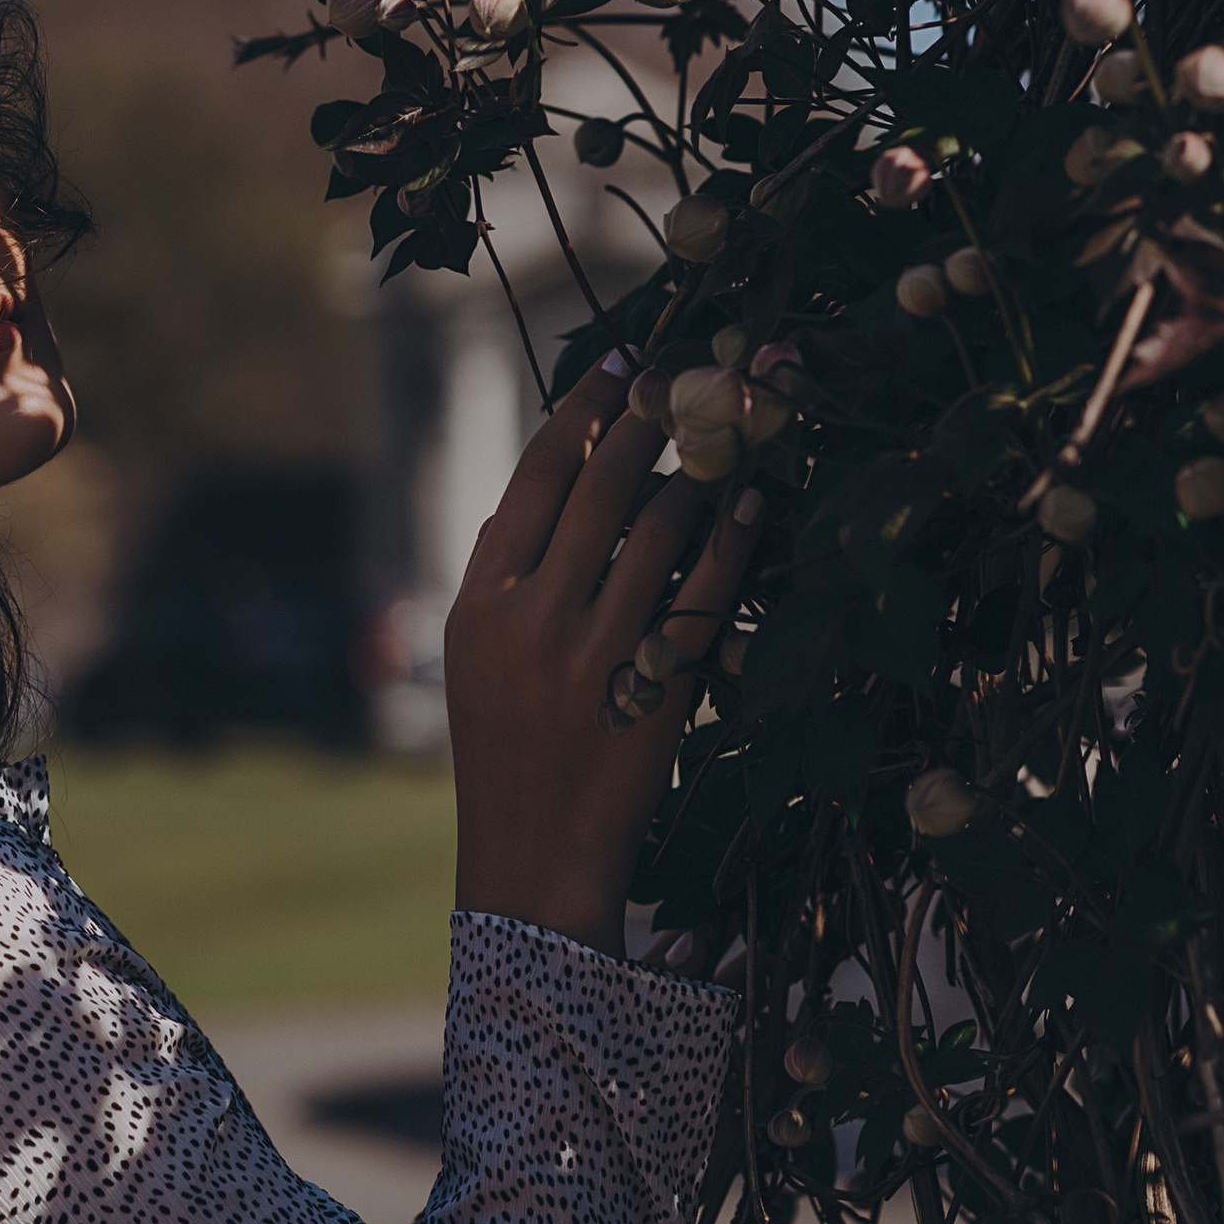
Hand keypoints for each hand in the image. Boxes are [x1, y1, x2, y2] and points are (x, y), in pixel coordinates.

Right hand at [445, 354, 763, 958]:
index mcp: (482, 602)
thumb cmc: (502, 749)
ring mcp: (598, 656)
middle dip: (644, 422)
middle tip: (679, 378)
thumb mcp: (473, 655)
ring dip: (693, 477)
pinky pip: (704, 593)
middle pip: (600, 490)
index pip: (535, 478)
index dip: (581, 412)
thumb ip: (502, 569)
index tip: (616, 367)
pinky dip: (731, 540)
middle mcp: (535, 621)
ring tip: (718, 444)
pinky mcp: (656, 689)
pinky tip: (750, 505)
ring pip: (657, 533)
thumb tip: (544, 478)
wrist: (533, 856)